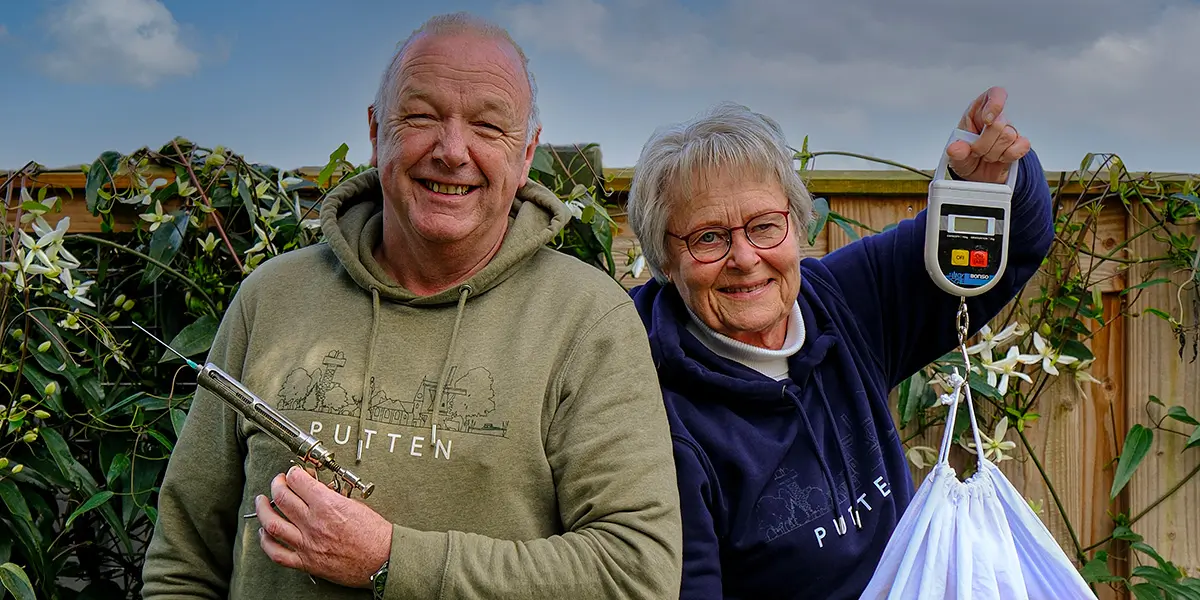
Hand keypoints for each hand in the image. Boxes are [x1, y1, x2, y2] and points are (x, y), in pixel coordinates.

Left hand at [255, 465, 390, 587]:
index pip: (298, 481)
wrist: (382, 560)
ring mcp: (307, 543)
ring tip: (262, 502)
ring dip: (263, 509)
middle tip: (278, 482)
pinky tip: (263, 534)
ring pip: (272, 523)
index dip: (294, 473)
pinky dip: (266, 542)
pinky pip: (277, 553)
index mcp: (327, 505)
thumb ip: (334, 498)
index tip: (294, 473)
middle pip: (282, 497)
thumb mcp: (356, 505)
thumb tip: (321, 492)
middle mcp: (313, 523)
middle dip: (277, 484)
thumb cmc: (375, 535)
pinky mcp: (306, 562)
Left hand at [946, 86, 1030, 184]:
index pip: (994, 94)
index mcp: (978, 112)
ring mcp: (1009, 131)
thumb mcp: (956, 156)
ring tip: (986, 156)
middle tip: (976, 152)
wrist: (976, 175)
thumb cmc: (966, 157)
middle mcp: (996, 119)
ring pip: (1008, 136)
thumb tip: (955, 149)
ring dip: (993, 153)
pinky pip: (1022, 146)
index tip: (986, 121)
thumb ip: (956, 152)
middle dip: (984, 144)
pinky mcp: (1019, 145)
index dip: (994, 104)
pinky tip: (1000, 158)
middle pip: (999, 123)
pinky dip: (1008, 156)